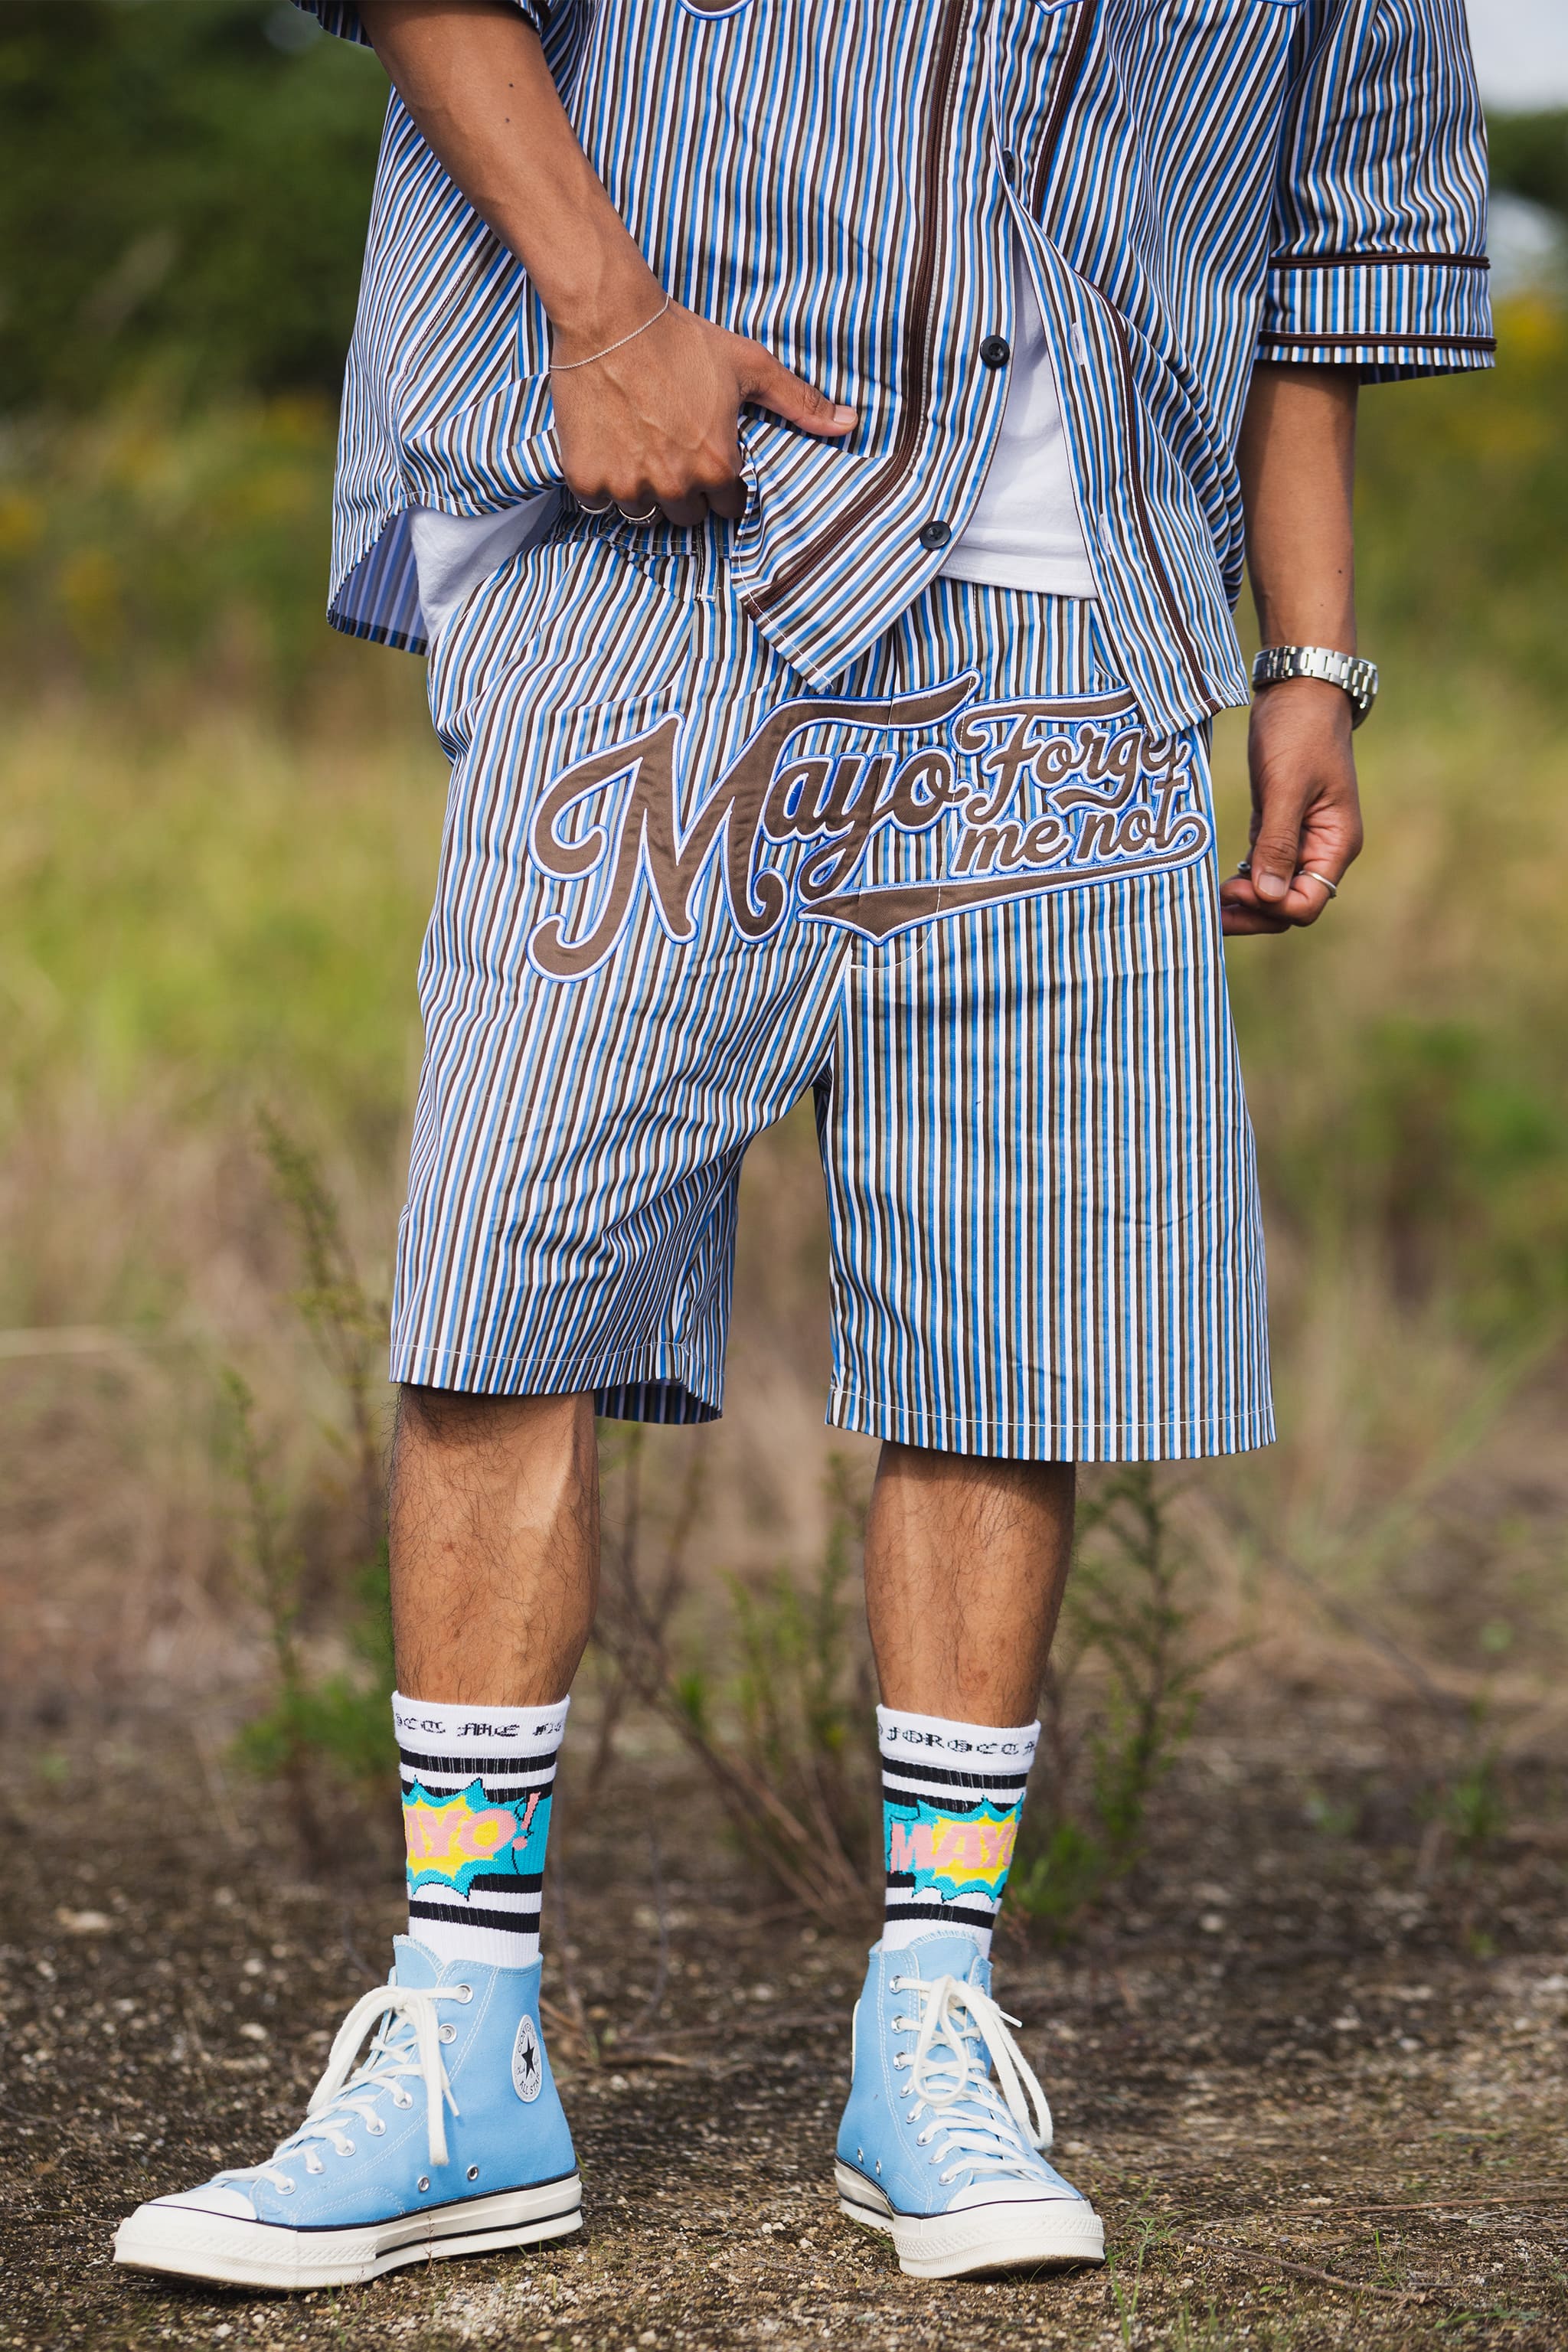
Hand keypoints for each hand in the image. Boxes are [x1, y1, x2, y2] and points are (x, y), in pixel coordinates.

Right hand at [551, 295, 855, 526]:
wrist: (611, 318)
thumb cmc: (684, 339)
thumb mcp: (750, 366)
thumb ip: (799, 401)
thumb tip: (850, 423)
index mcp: (718, 467)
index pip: (728, 508)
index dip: (721, 483)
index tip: (706, 454)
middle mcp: (675, 485)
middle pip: (686, 516)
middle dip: (684, 491)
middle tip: (671, 449)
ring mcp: (628, 486)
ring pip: (642, 515)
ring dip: (643, 492)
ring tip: (639, 449)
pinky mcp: (587, 479)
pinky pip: (600, 505)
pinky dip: (602, 485)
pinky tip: (609, 450)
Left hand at [1219, 676, 1362, 935]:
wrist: (1299, 692)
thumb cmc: (1298, 732)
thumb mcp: (1286, 787)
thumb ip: (1278, 843)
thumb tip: (1268, 896)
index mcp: (1336, 844)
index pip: (1308, 903)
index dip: (1271, 906)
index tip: (1236, 889)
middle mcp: (1322, 849)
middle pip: (1290, 905)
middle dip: (1254, 914)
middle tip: (1211, 910)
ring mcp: (1301, 840)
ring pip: (1274, 891)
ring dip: (1244, 904)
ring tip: (1207, 905)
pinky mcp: (1278, 828)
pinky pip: (1262, 869)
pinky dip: (1242, 881)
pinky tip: (1214, 885)